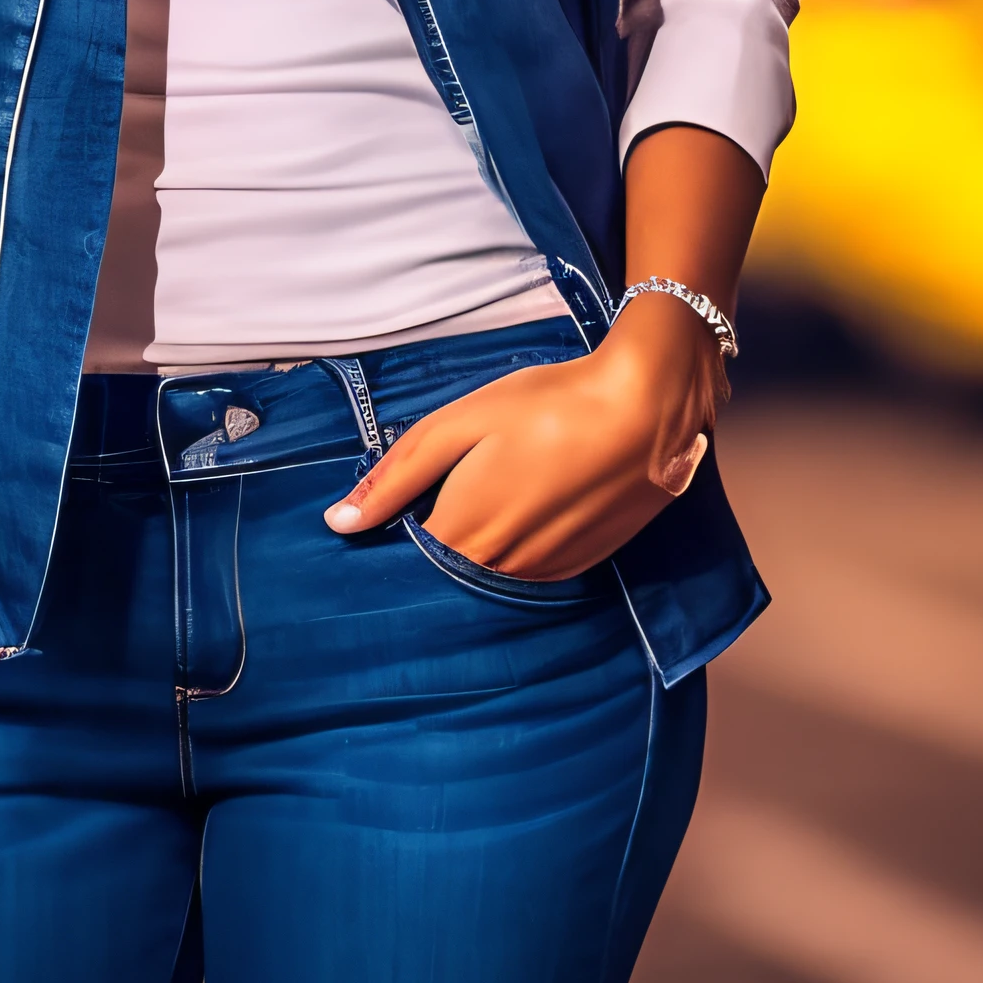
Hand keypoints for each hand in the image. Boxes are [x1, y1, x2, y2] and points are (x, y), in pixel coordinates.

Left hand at [322, 297, 723, 580]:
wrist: (643, 412)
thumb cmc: (547, 407)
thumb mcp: (460, 424)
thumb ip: (397, 476)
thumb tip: (338, 523)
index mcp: (463, 537)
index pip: (407, 558)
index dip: (397, 530)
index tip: (399, 504)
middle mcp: (501, 572)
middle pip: (449, 568)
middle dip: (439, 536)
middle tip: (457, 484)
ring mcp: (544, 575)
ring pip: (491, 572)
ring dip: (483, 542)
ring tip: (502, 485)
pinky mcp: (579, 567)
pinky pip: (530, 569)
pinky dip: (522, 543)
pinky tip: (535, 498)